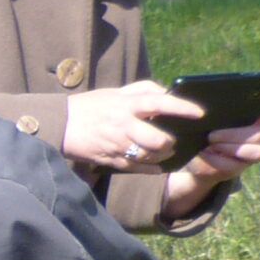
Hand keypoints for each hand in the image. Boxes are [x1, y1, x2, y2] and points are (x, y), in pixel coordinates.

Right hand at [60, 81, 202, 172]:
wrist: (59, 125)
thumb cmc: (90, 106)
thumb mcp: (116, 92)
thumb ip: (143, 90)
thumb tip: (168, 94)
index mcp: (126, 105)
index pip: (159, 103)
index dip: (181, 107)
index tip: (199, 112)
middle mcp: (123, 126)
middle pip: (159, 140)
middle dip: (170, 142)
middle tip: (172, 140)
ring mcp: (117, 145)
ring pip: (150, 156)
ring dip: (162, 156)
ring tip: (164, 151)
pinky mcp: (110, 160)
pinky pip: (138, 168)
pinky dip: (152, 168)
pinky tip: (156, 165)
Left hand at [164, 90, 259, 217]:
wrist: (194, 159)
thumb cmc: (201, 134)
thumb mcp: (201, 121)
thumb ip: (209, 113)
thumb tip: (200, 103)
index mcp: (249, 118)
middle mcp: (255, 134)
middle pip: (259, 133)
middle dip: (233, 134)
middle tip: (212, 135)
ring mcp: (251, 152)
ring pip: (256, 151)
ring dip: (228, 148)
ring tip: (209, 145)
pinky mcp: (238, 168)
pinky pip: (234, 165)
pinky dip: (215, 161)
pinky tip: (205, 155)